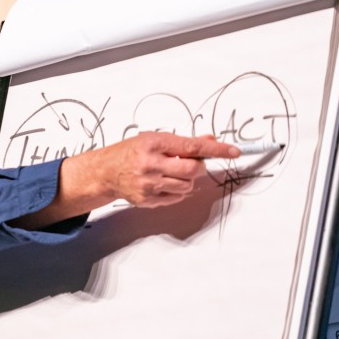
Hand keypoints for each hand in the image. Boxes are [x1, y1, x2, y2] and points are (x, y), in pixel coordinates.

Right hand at [15, 132, 239, 228]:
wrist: (105, 172)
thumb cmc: (129, 152)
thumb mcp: (154, 139)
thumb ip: (182, 142)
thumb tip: (209, 141)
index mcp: (152, 144)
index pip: (192, 146)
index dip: (216, 149)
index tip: (234, 151)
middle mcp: (150, 164)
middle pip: (192, 169)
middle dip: (196, 167)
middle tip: (188, 163)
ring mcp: (148, 184)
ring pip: (186, 186)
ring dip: (186, 180)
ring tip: (170, 172)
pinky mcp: (148, 199)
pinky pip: (176, 198)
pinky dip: (176, 191)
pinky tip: (163, 183)